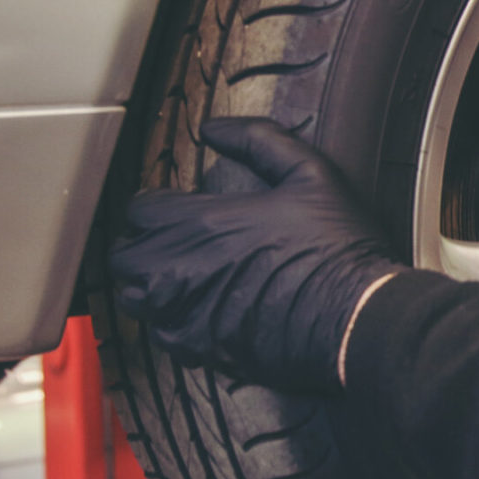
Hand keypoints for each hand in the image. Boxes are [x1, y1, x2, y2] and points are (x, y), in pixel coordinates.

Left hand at [109, 117, 400, 392]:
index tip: (175, 208)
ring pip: (134, 300)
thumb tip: (214, 129)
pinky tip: (201, 312)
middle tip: (172, 243)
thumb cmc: (335, 247)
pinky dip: (174, 324)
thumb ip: (257, 140)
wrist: (354, 317)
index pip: (139, 209)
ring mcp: (186, 313)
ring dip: (149, 285)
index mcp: (200, 222)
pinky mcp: (200, 349)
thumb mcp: (308, 172)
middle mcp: (179, 271)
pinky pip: (164, 337)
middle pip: (124, 257)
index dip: (155, 205)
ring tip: (179, 278)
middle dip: (142, 246)